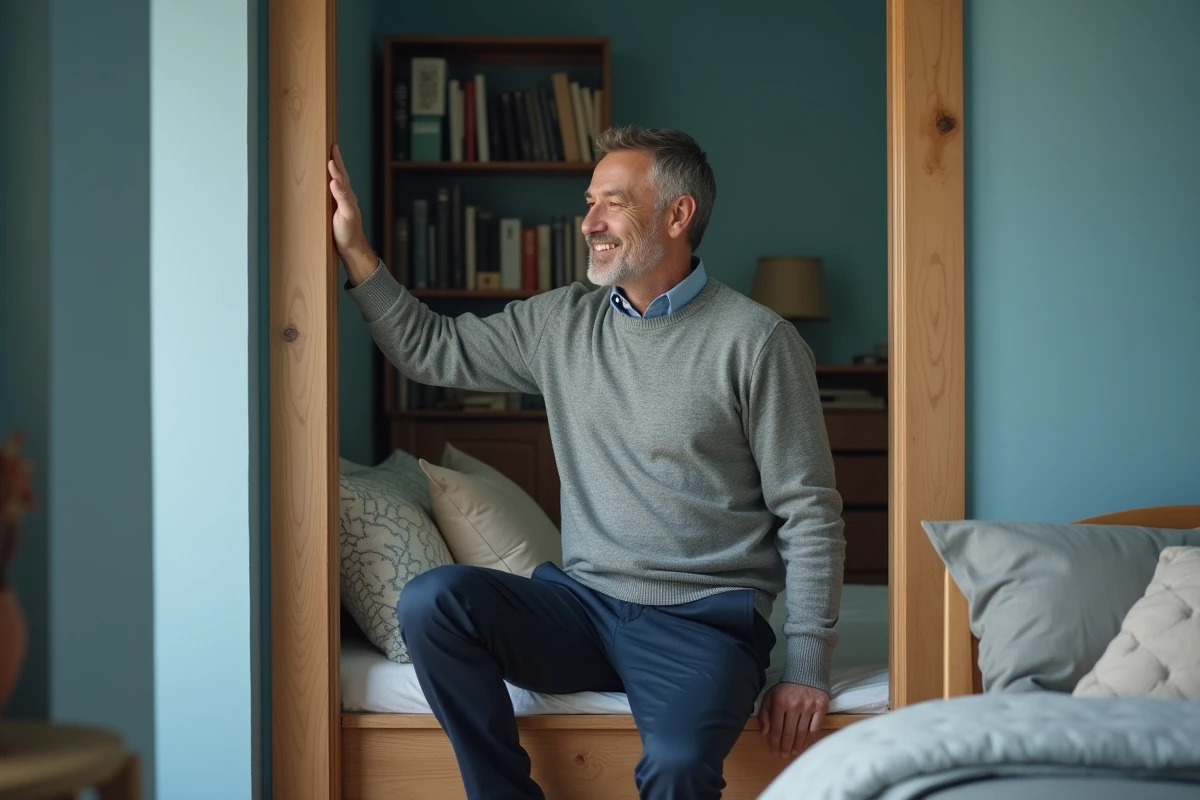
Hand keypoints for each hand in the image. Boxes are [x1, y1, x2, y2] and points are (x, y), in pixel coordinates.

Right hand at [327, 144, 377, 284]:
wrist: (351, 249)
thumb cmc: (349, 234)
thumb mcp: (346, 215)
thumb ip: (342, 198)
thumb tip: (334, 181)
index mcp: (347, 196)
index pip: (340, 176)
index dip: (336, 163)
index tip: (332, 149)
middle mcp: (345, 198)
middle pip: (340, 176)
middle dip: (337, 162)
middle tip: (333, 148)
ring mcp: (341, 204)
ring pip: (337, 183)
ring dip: (334, 171)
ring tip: (330, 160)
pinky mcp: (336, 211)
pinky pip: (333, 193)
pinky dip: (330, 184)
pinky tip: (327, 184)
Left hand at [758, 681, 828, 758]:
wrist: (806, 673)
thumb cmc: (786, 688)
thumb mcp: (770, 695)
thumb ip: (764, 713)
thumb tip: (764, 733)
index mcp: (779, 703)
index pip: (776, 729)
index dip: (775, 742)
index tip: (775, 751)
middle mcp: (794, 706)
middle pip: (789, 733)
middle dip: (786, 747)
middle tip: (785, 755)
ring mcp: (808, 707)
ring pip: (801, 732)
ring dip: (797, 745)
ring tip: (794, 752)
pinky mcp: (821, 707)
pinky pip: (815, 727)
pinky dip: (810, 737)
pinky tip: (805, 742)